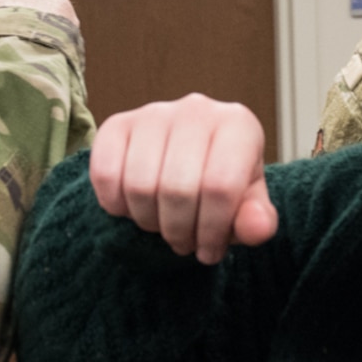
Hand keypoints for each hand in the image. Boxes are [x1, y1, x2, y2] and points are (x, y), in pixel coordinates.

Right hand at [88, 94, 276, 263]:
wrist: (189, 162)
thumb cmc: (224, 185)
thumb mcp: (247, 206)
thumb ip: (257, 221)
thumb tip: (257, 228)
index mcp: (238, 125)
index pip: (220, 186)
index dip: (211, 231)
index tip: (209, 252)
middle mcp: (196, 109)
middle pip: (177, 189)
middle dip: (179, 230)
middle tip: (184, 242)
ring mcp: (154, 113)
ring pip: (140, 185)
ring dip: (149, 222)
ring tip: (163, 226)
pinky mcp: (117, 124)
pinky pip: (105, 174)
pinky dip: (115, 205)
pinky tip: (133, 210)